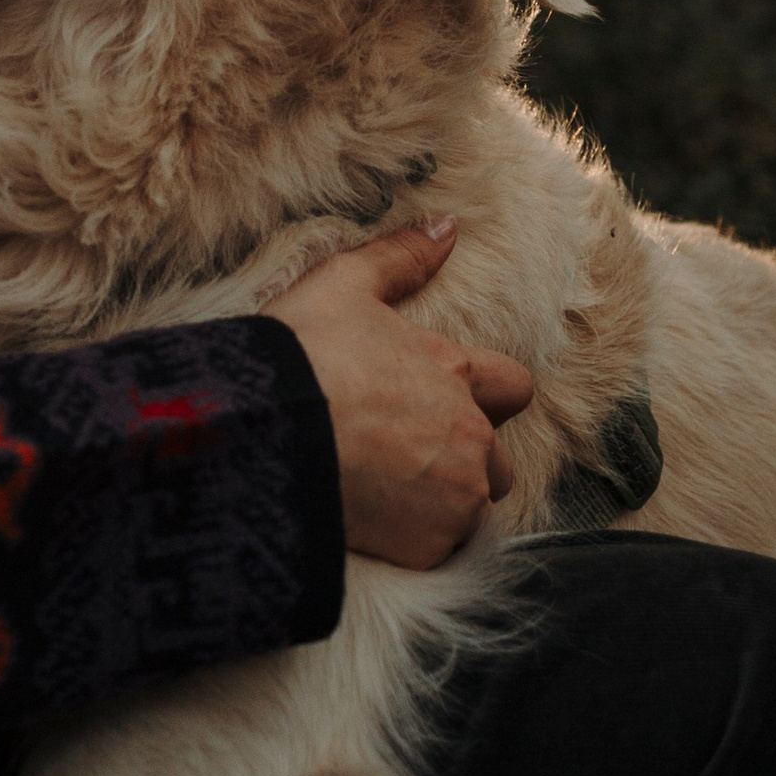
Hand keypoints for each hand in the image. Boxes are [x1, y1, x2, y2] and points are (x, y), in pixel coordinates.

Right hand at [271, 217, 533, 570]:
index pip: (515, 388)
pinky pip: (438, 550)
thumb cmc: (300, 354)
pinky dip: (412, 542)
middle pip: (500, 462)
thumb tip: (448, 224)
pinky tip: (369, 523)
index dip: (486, 397)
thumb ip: (400, 256)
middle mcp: (470, 437)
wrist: (261, 434)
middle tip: (406, 458)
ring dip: (442, 504)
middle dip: (467, 461)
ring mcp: (455, 496)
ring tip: (384, 495)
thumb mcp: (342, 285)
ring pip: (471, 509)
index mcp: (456, 373)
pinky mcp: (430, 547)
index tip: (445, 403)